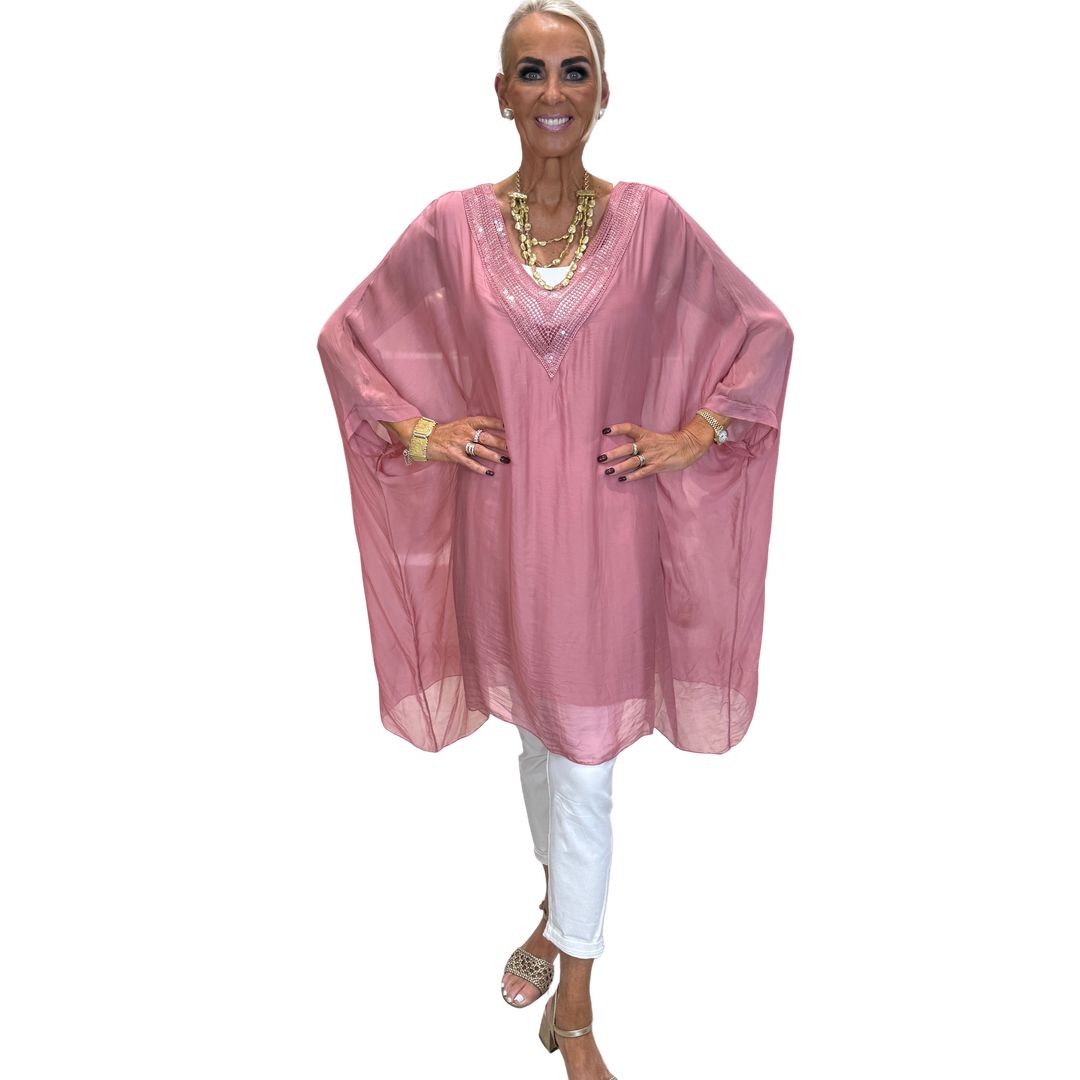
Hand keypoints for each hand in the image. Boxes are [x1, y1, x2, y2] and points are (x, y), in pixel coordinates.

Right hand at [418, 414, 510, 476]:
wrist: (425, 438)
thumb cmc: (447, 432)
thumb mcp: (461, 424)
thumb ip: (476, 427)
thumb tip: (496, 433)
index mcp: (468, 422)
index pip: (487, 421)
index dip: (500, 424)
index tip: (514, 427)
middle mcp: (465, 432)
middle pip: (487, 437)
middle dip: (502, 443)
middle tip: (516, 448)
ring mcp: (459, 444)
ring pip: (481, 450)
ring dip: (495, 456)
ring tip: (507, 460)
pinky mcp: (454, 456)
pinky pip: (470, 463)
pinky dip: (480, 469)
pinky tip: (490, 472)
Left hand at [597, 420, 711, 481]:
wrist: (688, 446)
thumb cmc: (669, 442)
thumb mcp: (654, 437)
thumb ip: (640, 440)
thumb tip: (625, 446)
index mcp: (646, 434)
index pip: (629, 428)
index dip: (617, 429)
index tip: (605, 430)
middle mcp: (647, 444)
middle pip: (626, 449)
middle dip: (612, 454)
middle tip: (600, 458)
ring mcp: (652, 456)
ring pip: (632, 462)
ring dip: (619, 467)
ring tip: (607, 471)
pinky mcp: (657, 466)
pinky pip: (641, 472)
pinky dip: (631, 477)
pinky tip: (622, 479)